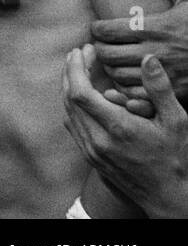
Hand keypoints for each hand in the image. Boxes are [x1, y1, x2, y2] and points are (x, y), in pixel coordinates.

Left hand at [64, 45, 187, 217]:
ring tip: (79, 68)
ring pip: (68, 111)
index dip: (76, 68)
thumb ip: (160, 89)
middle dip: (71, 72)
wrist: (167, 195)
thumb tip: (148, 59)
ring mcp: (91, 150)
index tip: (82, 50)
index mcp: (118, 128)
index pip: (80, 92)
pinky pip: (72, 125)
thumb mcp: (176, 121)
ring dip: (69, 86)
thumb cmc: (175, 157)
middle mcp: (98, 140)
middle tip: (80, 54)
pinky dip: (72, 105)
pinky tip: (81, 93)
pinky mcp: (90, 156)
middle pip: (69, 98)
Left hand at [91, 0, 187, 108]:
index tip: (98, 28)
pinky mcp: (175, 91)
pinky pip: (138, 95)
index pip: (107, 30)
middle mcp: (157, 52)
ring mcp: (165, 74)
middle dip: (99, 49)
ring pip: (118, 77)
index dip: (96, 29)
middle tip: (101, 45)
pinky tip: (129, 79)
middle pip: (108, 55)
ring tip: (112, 61)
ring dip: (110, 69)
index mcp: (157, 27)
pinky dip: (127, 89)